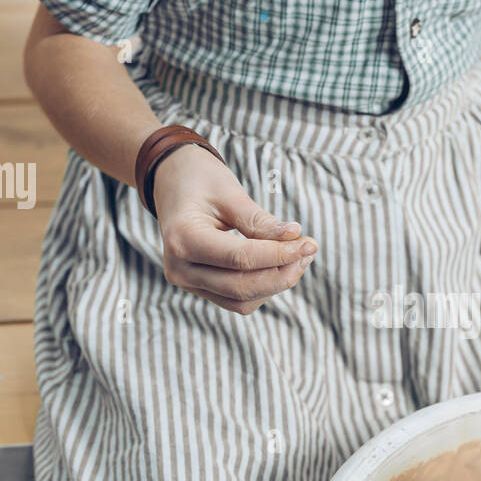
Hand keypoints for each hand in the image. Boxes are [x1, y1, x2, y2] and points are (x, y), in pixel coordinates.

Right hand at [152, 145, 316, 313]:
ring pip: (241, 300)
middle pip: (241, 287)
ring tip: (299, 256)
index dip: (279, 255)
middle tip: (309, 250)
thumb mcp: (230, 193)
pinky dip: (263, 287)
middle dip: (281, 274)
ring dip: (275, 284)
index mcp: (183, 238)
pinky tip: (281, 265)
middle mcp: (179, 267)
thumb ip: (259, 220)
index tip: (309, 243)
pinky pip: (236, 299)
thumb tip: (295, 238)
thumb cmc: (200, 180)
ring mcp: (187, 281)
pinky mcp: (199, 287)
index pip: (240, 258)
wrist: (171, 182)